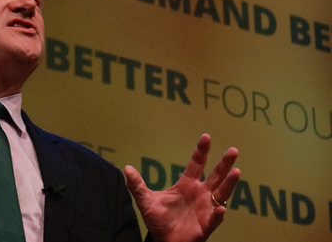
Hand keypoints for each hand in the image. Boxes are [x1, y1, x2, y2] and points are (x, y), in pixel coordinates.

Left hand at [125, 134, 239, 241]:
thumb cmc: (159, 221)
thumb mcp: (146, 201)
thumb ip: (137, 185)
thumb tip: (126, 168)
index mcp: (187, 185)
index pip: (196, 164)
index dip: (201, 151)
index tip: (206, 137)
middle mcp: (200, 194)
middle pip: (216, 175)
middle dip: (224, 163)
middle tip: (233, 150)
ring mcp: (206, 208)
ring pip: (222, 193)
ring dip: (229, 183)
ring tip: (236, 171)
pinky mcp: (207, 224)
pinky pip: (215, 219)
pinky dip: (219, 214)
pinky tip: (221, 209)